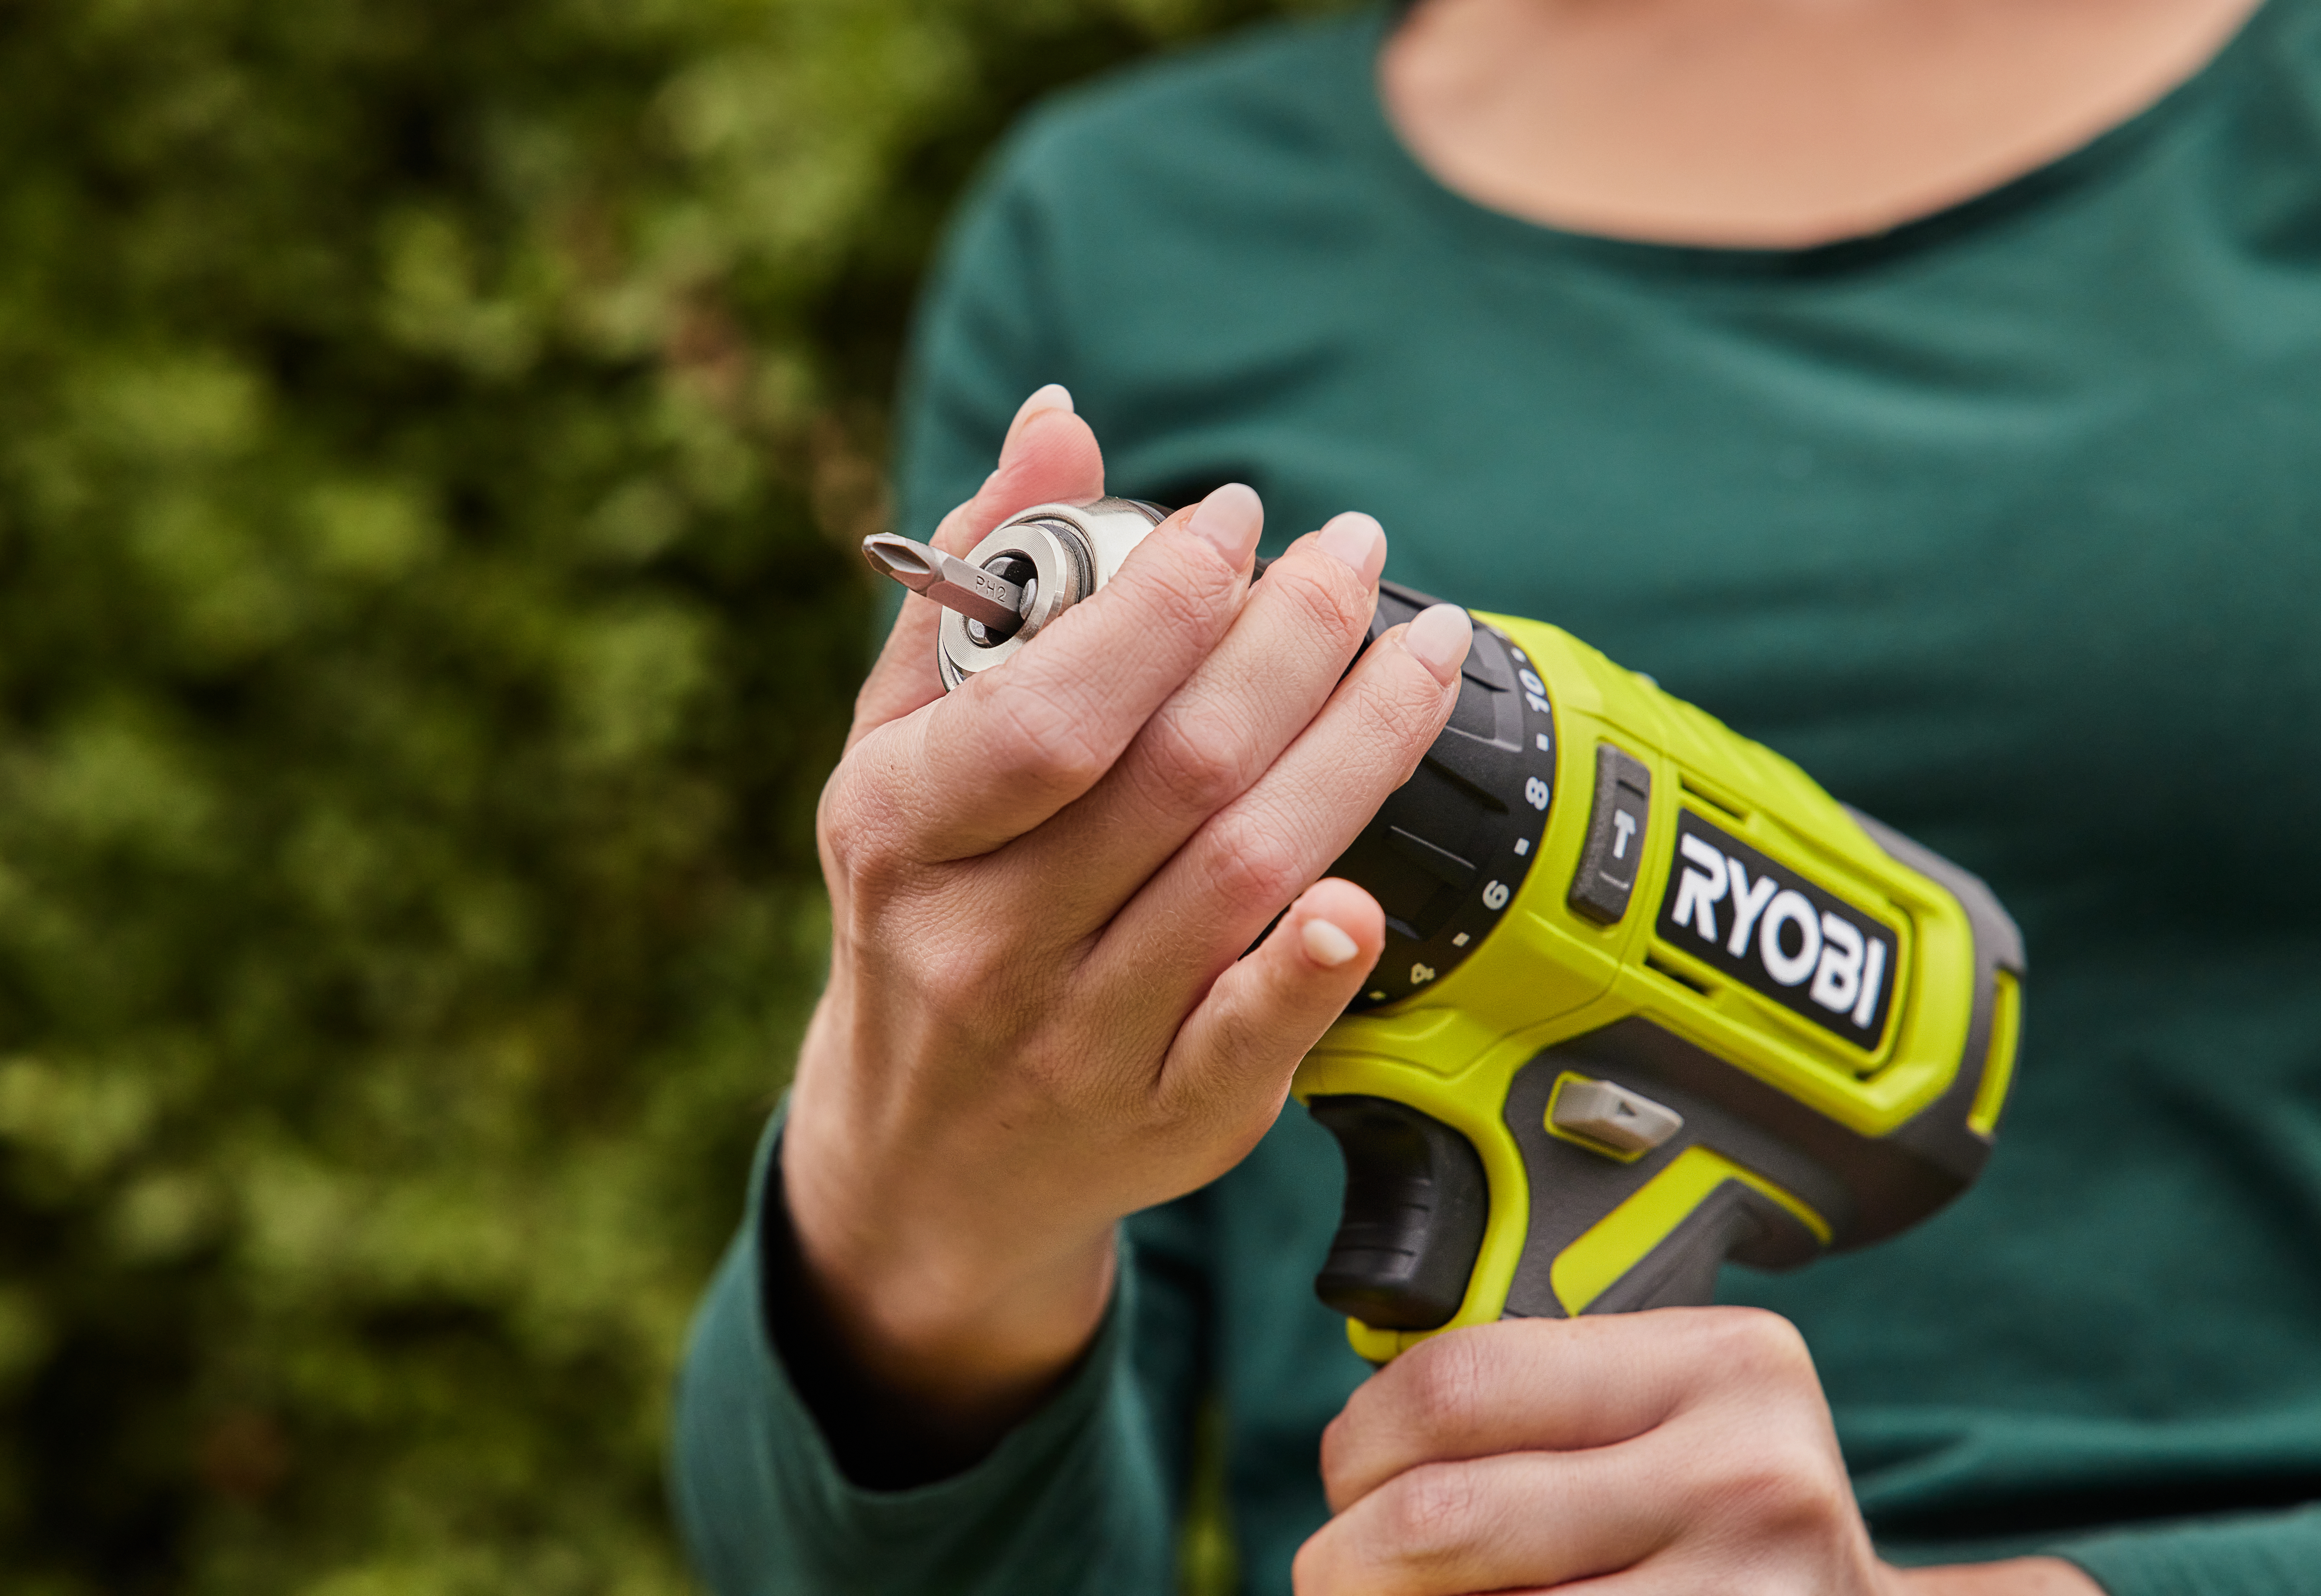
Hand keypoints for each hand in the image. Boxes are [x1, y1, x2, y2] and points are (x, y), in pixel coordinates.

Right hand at [780, 385, 1472, 1451]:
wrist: (923, 1153)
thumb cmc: (923, 907)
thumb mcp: (901, 748)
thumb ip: (976, 584)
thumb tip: (1059, 421)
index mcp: (901, 828)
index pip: (1050, 706)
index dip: (1164, 601)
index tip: (1239, 519)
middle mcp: (981, 938)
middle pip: (1178, 772)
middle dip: (1293, 640)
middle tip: (1355, 553)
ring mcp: (1073, 1039)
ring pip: (1244, 874)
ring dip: (1355, 747)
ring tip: (1419, 646)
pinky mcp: (1161, 1119)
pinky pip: (1250, 1040)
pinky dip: (1315, 965)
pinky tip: (1369, 889)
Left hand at [1297, 1309, 2103, 1594]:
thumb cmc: (1720, 1510)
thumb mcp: (1666, 1410)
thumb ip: (1536, 1396)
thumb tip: (1358, 1453)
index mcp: (1719, 1365)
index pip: (1455, 1383)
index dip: (1362, 1439)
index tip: (1348, 1473)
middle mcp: (1742, 1476)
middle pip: (1443, 1515)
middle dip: (1349, 1552)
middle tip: (1340, 1564)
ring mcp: (1742, 1594)